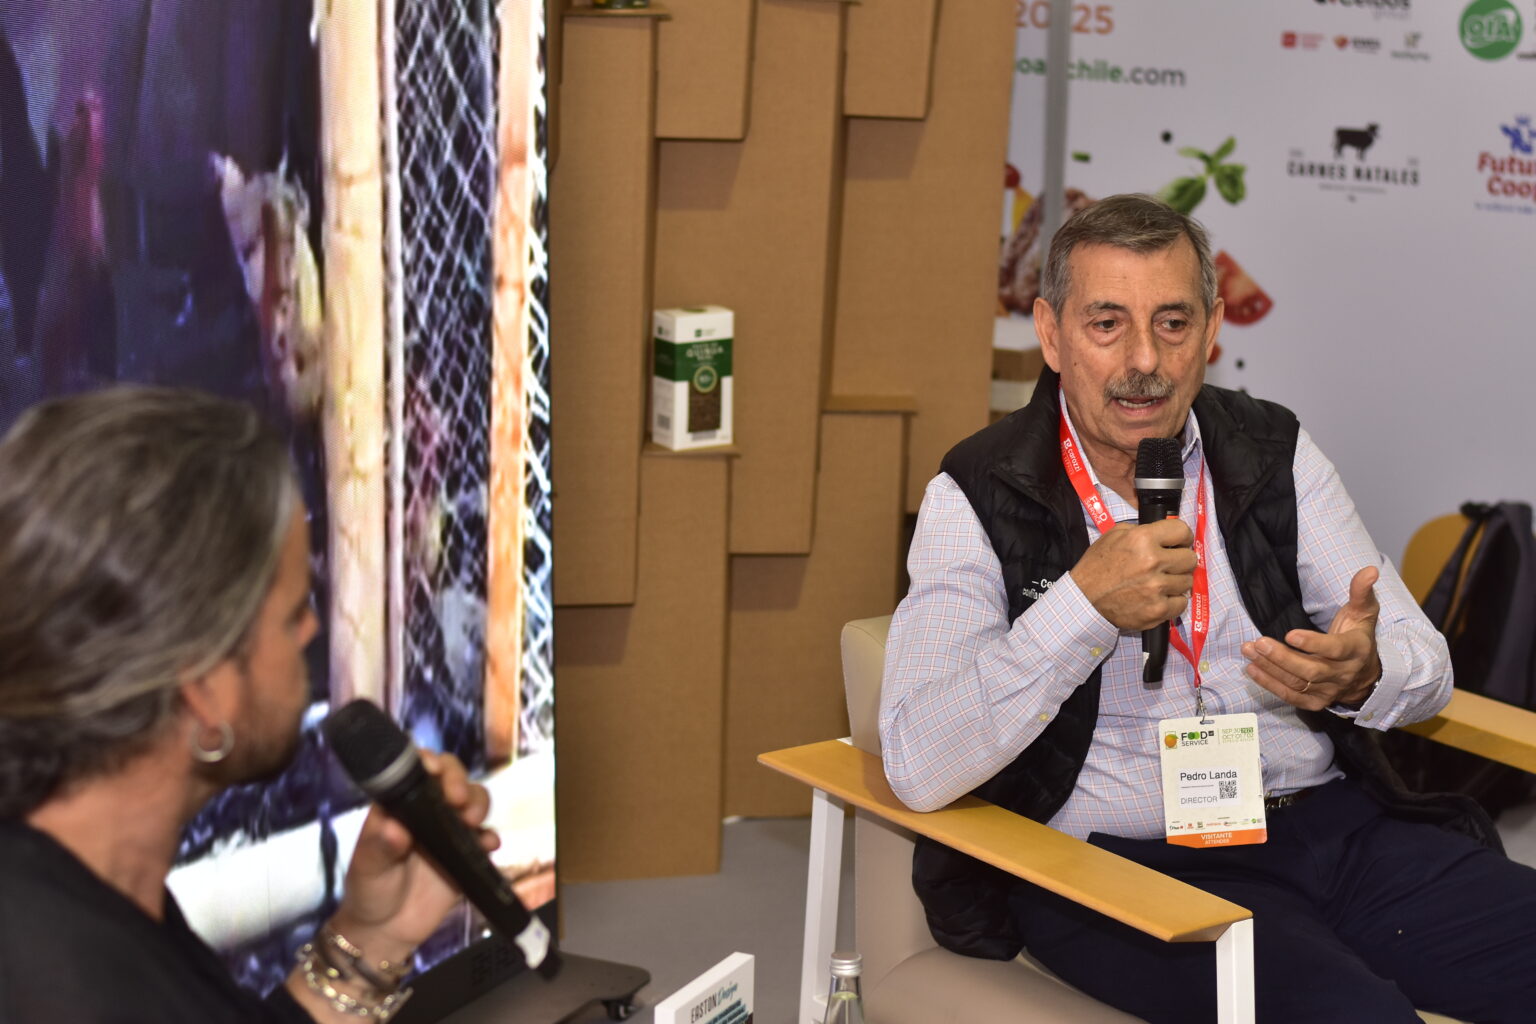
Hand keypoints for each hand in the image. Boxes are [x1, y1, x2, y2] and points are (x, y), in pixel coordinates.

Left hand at [328, 750, 498, 964]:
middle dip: (459, 780)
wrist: (386, 930)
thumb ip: (378, 846)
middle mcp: (427, 810)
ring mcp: (449, 831)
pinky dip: (489, 837)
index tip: (433, 769)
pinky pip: (484, 837)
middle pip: (451, 778)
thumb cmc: (368, 890)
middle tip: (457, 799)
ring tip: (471, 821)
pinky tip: (488, 845)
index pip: (416, 770)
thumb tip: (394, 828)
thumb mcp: (366, 868)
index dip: (428, 761)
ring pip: (472, 801)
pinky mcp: (466, 854)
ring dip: (477, 803)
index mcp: (399, 804)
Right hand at [1069, 519, 1196, 630]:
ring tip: (1160, 583)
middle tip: (1169, 565)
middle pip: (1190, 558)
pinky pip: (1181, 603)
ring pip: (1187, 581)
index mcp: (1142, 539)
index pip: (1182, 530)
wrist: (1084, 599)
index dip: (1182, 537)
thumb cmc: (1097, 566)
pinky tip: (1159, 598)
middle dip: (1181, 560)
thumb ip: (1142, 530)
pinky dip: (1173, 601)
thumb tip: (1166, 535)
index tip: (1179, 543)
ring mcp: (1157, 588)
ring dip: (1176, 582)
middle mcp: (1153, 562)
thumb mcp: (1113, 536)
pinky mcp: (1158, 609)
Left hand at [1241, 566, 1381, 711]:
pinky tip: (1252, 669)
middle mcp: (1343, 673)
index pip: (1335, 650)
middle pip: (1311, 670)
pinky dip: (1270, 684)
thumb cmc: (1358, 637)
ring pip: (1297, 683)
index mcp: (1356, 650)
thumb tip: (1369, 570)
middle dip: (1282, 657)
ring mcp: (1329, 690)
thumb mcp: (1363, 612)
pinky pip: (1291, 696)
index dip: (1313, 644)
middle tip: (1259, 642)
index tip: (1290, 634)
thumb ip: (1360, 592)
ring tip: (1249, 651)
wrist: (1364, 675)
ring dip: (1270, 668)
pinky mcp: (1316, 702)